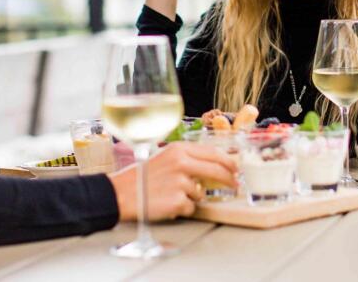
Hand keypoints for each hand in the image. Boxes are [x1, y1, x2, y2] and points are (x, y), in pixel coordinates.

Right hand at [108, 142, 236, 221]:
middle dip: (229, 179)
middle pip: (217, 171)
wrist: (122, 193)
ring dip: (192, 197)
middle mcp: (182, 163)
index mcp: (179, 149)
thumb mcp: (166, 158)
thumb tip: (215, 166)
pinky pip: (191, 207)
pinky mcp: (177, 200)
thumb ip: (188, 159)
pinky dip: (182, 208)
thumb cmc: (143, 176)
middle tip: (234, 185)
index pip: (213, 153)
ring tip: (172, 194)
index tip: (235, 168)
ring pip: (201, 193)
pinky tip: (167, 203)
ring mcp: (180, 182)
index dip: (228, 162)